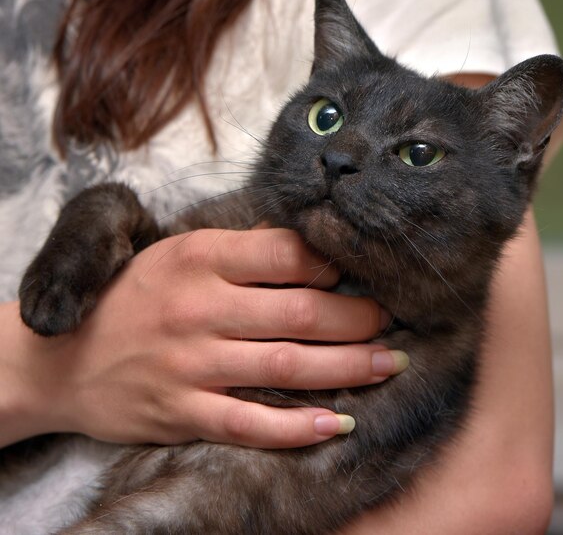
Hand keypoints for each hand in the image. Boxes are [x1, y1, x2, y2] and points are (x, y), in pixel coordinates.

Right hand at [3, 229, 404, 448]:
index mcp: (200, 258)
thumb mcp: (176, 257)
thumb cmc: (131, 300)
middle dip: (358, 319)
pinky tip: (335, 424)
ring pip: (287, 366)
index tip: (360, 275)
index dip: (336, 264)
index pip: (288, 253)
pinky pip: (249, 423)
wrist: (60, 359)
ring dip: (347, 368)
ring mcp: (191, 363)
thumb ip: (238, 252)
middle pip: (302, 312)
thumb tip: (306, 249)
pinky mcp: (181, 412)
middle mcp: (199, 308)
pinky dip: (296, 426)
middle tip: (388, 323)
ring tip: (387, 365)